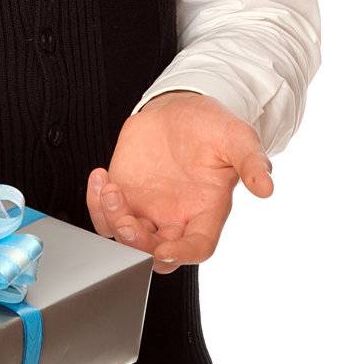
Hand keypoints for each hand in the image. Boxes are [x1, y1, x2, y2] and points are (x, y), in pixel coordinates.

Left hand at [85, 90, 273, 272]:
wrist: (180, 108)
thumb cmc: (212, 127)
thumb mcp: (237, 138)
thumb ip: (252, 161)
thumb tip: (267, 186)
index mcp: (207, 212)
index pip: (197, 247)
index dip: (182, 255)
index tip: (166, 250)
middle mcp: (176, 217)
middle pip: (155, 252)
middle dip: (138, 245)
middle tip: (128, 222)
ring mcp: (148, 209)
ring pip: (125, 237)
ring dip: (112, 221)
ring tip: (109, 188)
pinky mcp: (124, 194)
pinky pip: (105, 213)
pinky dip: (95, 203)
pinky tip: (98, 178)